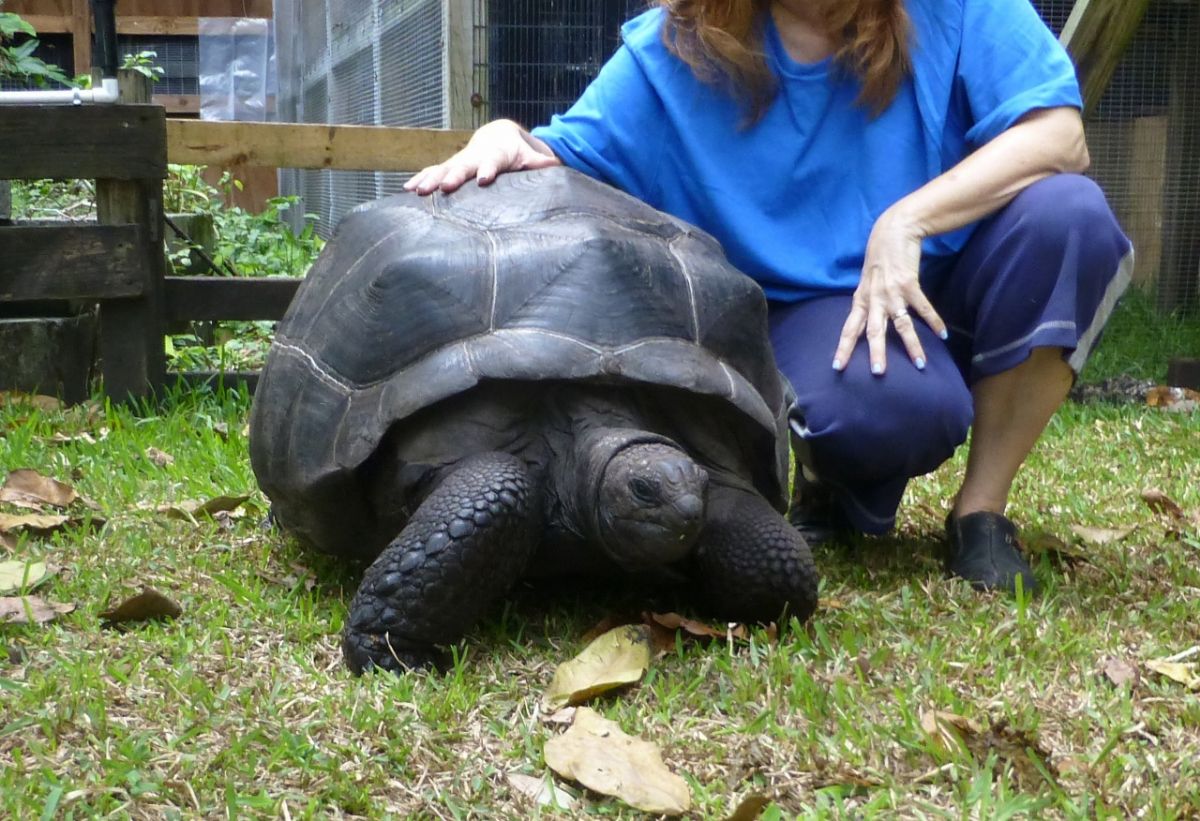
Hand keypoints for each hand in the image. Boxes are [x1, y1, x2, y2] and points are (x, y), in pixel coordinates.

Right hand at [404, 119, 561, 194]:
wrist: (497, 134)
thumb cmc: (515, 151)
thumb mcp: (528, 156)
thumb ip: (540, 163)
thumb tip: (556, 165)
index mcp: (494, 155)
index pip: (491, 162)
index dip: (487, 169)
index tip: (483, 179)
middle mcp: (473, 157)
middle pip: (462, 167)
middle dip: (453, 176)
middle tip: (444, 187)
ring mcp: (458, 161)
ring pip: (442, 169)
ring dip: (430, 180)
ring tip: (418, 191)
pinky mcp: (448, 167)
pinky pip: (432, 171)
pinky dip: (421, 178)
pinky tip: (408, 189)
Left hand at [832, 209, 946, 374]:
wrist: (893, 231)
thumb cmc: (879, 259)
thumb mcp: (866, 283)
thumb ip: (866, 304)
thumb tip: (864, 326)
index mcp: (861, 300)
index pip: (849, 329)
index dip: (843, 348)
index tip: (837, 367)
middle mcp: (874, 299)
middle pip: (873, 331)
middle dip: (876, 352)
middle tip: (879, 373)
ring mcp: (892, 292)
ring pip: (901, 324)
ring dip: (911, 345)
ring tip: (920, 364)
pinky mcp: (910, 283)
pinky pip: (923, 307)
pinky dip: (934, 321)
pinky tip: (942, 334)